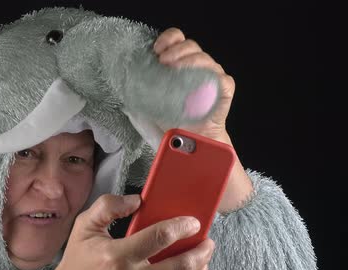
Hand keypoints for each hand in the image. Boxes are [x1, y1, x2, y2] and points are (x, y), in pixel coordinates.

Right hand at [45, 194, 214, 269]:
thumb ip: (108, 206)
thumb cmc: (78, 265)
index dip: (182, 227)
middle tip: (207, 241)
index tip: (192, 222)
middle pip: (180, 267)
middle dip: (201, 251)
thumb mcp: (85, 227)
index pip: (159, 238)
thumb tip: (136, 200)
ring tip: (203, 258)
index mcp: (117, 256)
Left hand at [155, 28, 253, 211]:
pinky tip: (196, 80)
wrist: (193, 152)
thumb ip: (138, 106)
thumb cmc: (173, 132)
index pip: (178, 42)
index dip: (169, 40)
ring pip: (206, 59)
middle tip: (162, 61)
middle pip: (192, 46)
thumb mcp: (149, 116)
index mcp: (181, 70)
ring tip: (173, 67)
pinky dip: (211, 76)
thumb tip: (123, 101)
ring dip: (189, 59)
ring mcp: (212, 81)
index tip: (155, 51)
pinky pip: (222, 79)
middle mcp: (198, 71)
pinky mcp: (224, 94)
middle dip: (176, 50)